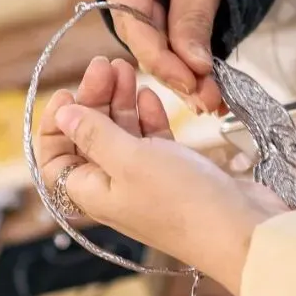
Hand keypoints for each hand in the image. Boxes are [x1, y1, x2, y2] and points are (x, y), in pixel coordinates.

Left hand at [36, 57, 282, 293]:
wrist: (241, 230)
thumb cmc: (182, 199)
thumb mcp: (129, 159)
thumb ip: (94, 134)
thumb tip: (63, 115)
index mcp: (90, 193)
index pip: (54, 158)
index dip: (56, 125)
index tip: (67, 92)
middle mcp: (113, 189)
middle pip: (89, 138)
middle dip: (93, 101)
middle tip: (106, 65)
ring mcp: (145, 181)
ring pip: (122, 135)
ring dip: (121, 102)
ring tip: (127, 69)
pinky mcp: (175, 174)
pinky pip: (151, 140)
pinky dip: (147, 117)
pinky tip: (148, 95)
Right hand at [90, 0, 224, 114]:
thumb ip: (194, 23)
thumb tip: (195, 70)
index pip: (135, 24)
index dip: (164, 60)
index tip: (193, 84)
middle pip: (140, 38)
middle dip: (176, 71)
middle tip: (207, 100)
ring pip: (147, 41)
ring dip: (179, 69)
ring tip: (209, 96)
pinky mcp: (132, 2)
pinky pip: (152, 33)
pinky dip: (177, 55)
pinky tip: (199, 80)